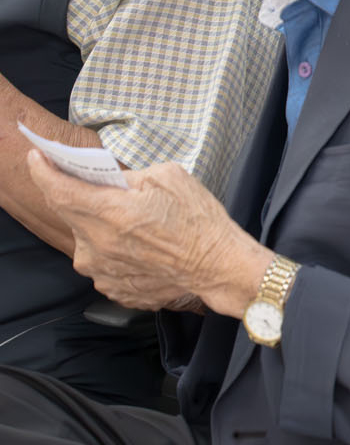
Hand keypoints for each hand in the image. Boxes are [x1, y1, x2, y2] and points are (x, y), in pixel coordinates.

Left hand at [27, 153, 267, 315]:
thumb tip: (110, 180)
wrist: (217, 267)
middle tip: (104, 188)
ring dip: (99, 225)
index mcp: (111, 213)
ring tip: (135, 223)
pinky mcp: (110, 287)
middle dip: (79, 196)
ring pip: (85, 238)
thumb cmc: (199, 221)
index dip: (43, 171)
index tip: (36, 158)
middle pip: (70, 213)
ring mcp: (100, 270)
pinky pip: (100, 260)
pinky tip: (140, 244)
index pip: (59, 190)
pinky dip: (112, 248)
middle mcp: (97, 245)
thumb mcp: (169, 177)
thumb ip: (129, 176)